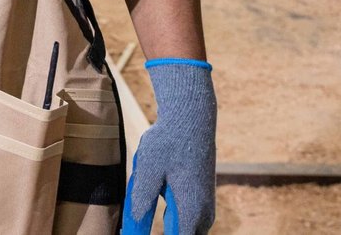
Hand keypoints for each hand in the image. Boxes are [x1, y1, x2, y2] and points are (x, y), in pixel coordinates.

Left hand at [123, 59, 215, 234]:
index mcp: (191, 210)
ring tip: (160, 185)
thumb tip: (134, 220)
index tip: (139, 233)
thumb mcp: (148, 169)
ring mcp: (206, 203)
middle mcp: (203, 211)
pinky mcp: (203, 193)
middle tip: (139, 223)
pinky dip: (175, 213)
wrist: (191, 117)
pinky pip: (189, 215)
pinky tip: (164, 186)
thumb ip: (141, 198)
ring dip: (171, 223)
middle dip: (168, 231)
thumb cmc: (168, 142)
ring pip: (189, 227)